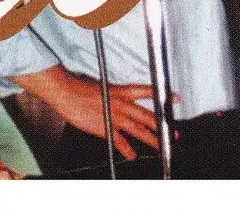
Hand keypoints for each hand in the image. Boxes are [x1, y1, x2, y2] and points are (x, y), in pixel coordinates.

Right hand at [16, 66, 161, 161]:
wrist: (65, 92)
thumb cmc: (77, 86)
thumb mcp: (98, 86)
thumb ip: (110, 94)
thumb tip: (114, 98)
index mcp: (119, 91)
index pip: (145, 92)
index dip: (161, 95)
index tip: (174, 98)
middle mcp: (121, 104)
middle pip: (146, 116)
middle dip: (162, 126)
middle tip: (174, 133)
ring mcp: (114, 117)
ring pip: (138, 130)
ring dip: (151, 140)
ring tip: (161, 147)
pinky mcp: (105, 128)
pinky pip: (120, 142)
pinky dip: (127, 149)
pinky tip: (132, 155)